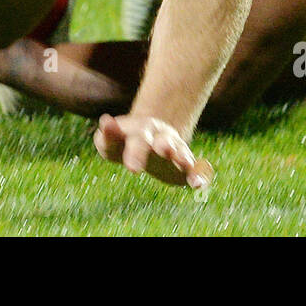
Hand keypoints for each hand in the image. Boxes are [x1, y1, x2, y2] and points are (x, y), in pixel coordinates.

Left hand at [93, 114, 212, 188]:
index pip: (137, 138)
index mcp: (142, 131)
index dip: (137, 152)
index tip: (131, 167)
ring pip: (180, 151)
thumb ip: (106, 135)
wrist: (150, 136)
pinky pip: (196, 170)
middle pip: (162, 142)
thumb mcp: (110, 141)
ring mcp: (175, 149)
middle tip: (162, 162)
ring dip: (182, 156)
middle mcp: (161, 137)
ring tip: (185, 163)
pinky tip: (198, 184)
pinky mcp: (186, 166)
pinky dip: (199, 176)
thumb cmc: (124, 143)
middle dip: (162, 148)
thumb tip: (105, 121)